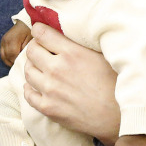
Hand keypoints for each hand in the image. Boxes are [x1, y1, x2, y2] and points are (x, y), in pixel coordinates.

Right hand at [0, 20, 31, 65]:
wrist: (24, 22)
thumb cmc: (29, 30)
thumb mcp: (31, 39)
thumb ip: (26, 49)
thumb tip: (22, 60)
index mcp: (12, 39)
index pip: (12, 55)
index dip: (18, 61)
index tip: (24, 64)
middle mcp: (5, 40)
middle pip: (7, 57)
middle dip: (14, 62)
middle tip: (21, 64)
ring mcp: (2, 41)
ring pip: (3, 57)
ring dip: (10, 61)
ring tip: (17, 62)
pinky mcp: (2, 42)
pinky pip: (2, 54)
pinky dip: (7, 58)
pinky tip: (14, 59)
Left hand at [22, 22, 120, 145]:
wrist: (118, 116)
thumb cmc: (114, 84)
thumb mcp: (101, 55)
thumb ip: (80, 44)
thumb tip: (68, 32)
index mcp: (71, 53)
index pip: (42, 33)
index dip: (39, 30)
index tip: (41, 31)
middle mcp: (57, 69)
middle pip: (31, 51)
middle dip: (35, 47)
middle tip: (41, 49)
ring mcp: (50, 89)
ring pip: (28, 71)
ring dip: (32, 66)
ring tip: (40, 67)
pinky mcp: (48, 108)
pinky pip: (28, 94)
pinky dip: (29, 88)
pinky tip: (36, 85)